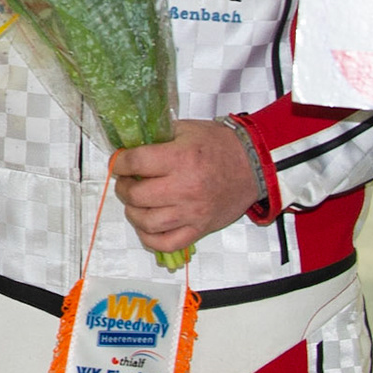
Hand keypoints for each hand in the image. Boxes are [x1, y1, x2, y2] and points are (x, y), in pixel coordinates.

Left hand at [112, 118, 262, 256]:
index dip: (119, 163)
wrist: (254, 166)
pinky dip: (150, 238)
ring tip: (136, 202)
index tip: (118, 163)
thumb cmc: (219, 146)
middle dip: (124, 188)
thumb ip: (157, 137)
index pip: (135, 163)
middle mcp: (185, 188)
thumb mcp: (186, 129)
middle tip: (127, 182)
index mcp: (180, 159)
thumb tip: (129, 147)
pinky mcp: (201, 228)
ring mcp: (193, 212)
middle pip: (136, 195)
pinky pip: (167, 243)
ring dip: (133, 212)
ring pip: (147, 222)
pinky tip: (146, 226)